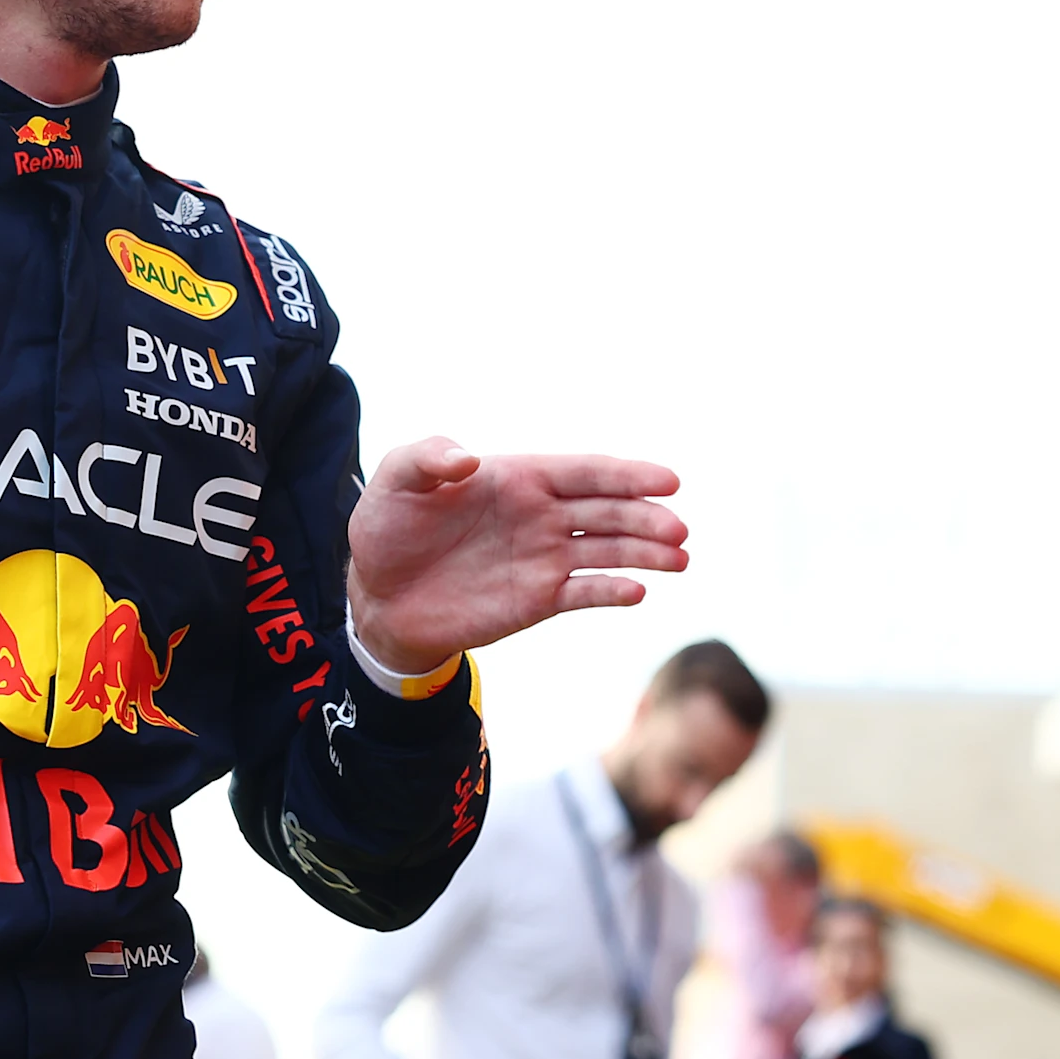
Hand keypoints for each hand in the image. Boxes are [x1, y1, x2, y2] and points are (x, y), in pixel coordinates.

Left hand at [346, 438, 687, 673]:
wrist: (378, 595)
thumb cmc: (387, 527)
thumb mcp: (395, 481)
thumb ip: (427, 459)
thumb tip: (469, 459)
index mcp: (519, 477)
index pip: (585, 472)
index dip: (627, 475)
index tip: (668, 481)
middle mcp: (541, 515)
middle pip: (607, 511)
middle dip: (646, 517)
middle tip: (679, 529)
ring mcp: (544, 558)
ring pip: (608, 550)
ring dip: (645, 553)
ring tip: (680, 557)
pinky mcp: (538, 599)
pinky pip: (584, 592)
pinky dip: (612, 591)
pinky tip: (638, 591)